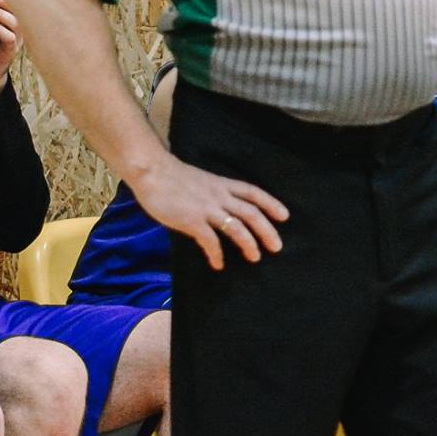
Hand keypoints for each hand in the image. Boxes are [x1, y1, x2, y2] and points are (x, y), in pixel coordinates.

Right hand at [131, 151, 288, 271]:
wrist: (152, 172)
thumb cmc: (173, 177)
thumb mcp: (203, 181)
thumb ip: (216, 194)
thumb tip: (225, 209)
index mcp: (223, 184)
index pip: (254, 193)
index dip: (271, 204)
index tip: (284, 216)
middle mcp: (220, 196)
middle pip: (251, 213)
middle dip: (266, 230)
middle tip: (276, 247)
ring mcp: (206, 207)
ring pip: (236, 226)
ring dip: (248, 243)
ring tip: (255, 258)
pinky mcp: (191, 219)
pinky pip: (209, 239)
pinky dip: (216, 253)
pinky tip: (218, 264)